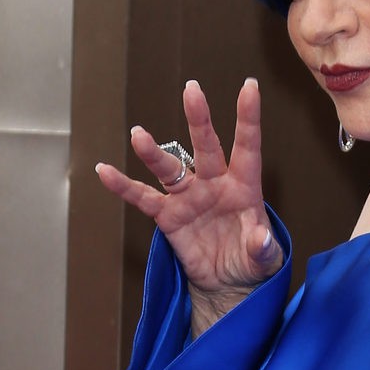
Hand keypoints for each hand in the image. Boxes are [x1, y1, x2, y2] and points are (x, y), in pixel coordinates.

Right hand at [95, 78, 283, 332]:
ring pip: (170, 168)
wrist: (228, 283)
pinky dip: (123, 186)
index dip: (248, 118)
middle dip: (199, 119)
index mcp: (244, 187)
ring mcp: (189, 197)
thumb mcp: (265, 259)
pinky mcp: (168, 216)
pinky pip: (143, 198)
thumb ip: (262, 248)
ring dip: (154, 153)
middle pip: (206, 146)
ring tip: (138, 135)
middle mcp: (215, 184)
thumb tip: (259, 238)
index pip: (247, 147)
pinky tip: (104, 171)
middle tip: (192, 90)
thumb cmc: (251, 262)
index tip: (250, 86)